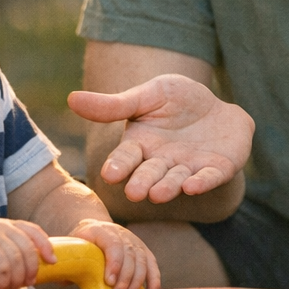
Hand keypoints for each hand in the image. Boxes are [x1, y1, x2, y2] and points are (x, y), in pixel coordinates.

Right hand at [0, 218, 54, 288]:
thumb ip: (9, 248)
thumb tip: (30, 273)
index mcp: (5, 225)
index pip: (32, 232)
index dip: (45, 247)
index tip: (51, 262)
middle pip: (22, 252)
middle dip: (25, 273)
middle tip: (20, 287)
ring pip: (7, 264)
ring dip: (8, 282)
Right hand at [68, 75, 254, 202]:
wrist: (218, 109)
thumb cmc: (177, 101)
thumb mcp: (148, 95)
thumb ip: (114, 105)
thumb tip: (70, 98)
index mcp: (140, 145)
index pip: (126, 157)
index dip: (119, 165)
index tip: (110, 174)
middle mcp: (161, 163)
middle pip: (149, 174)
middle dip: (142, 182)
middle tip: (135, 192)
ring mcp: (187, 169)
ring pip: (175, 180)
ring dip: (168, 187)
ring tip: (158, 193)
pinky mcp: (215, 170)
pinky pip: (208, 178)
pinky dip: (202, 182)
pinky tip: (193, 186)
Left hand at [70, 219, 160, 288]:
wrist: (94, 230)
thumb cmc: (81, 244)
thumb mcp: (73, 249)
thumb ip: (70, 264)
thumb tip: (65, 281)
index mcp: (101, 230)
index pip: (112, 244)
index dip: (114, 262)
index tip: (109, 281)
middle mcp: (121, 233)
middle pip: (129, 254)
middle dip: (125, 278)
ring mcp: (134, 241)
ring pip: (142, 260)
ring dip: (136, 281)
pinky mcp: (143, 251)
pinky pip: (152, 265)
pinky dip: (152, 280)